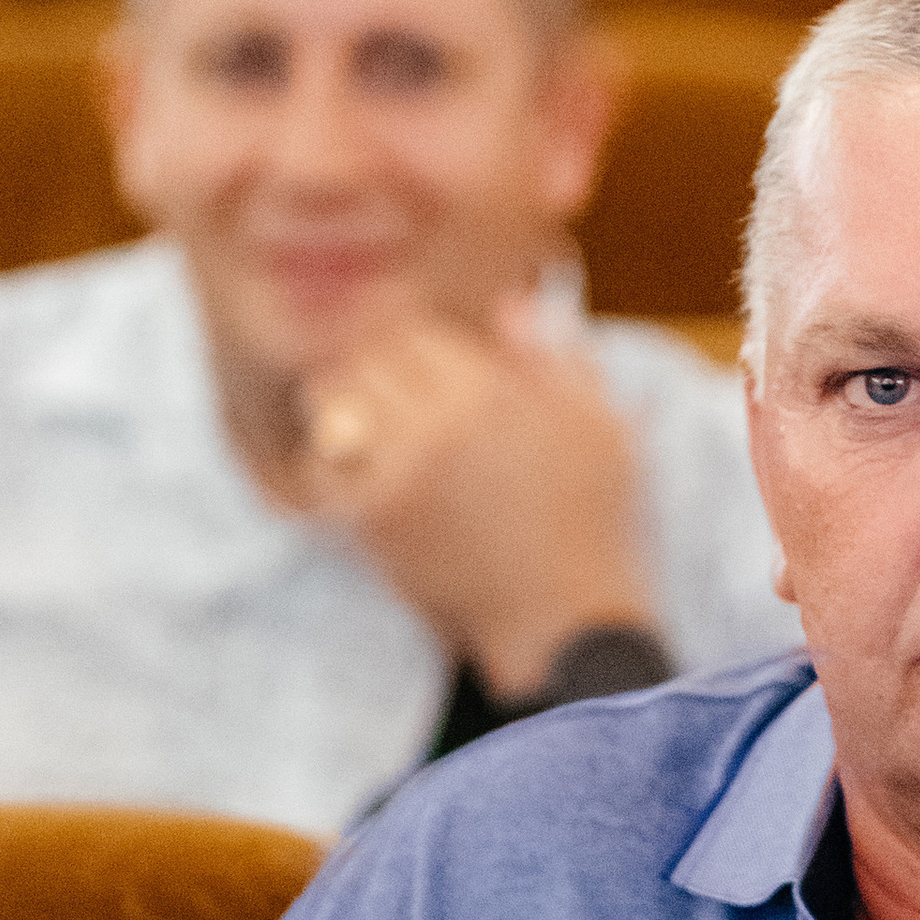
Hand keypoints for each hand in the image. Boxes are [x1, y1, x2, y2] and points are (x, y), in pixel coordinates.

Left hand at [296, 297, 654, 699]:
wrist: (564, 615)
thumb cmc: (591, 517)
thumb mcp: (599, 425)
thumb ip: (554, 358)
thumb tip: (507, 305)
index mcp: (493, 389)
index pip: (410, 332)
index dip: (409, 347)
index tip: (417, 369)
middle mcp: (440, 423)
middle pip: (365, 359)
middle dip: (371, 371)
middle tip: (382, 393)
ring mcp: (400, 471)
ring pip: (332, 403)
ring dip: (339, 406)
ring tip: (360, 424)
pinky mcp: (375, 521)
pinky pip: (320, 469)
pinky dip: (326, 464)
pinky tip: (355, 474)